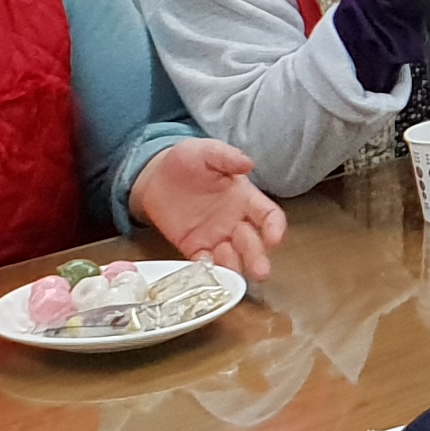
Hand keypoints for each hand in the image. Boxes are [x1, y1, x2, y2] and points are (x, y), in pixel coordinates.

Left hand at [133, 139, 287, 283]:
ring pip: (232, 257)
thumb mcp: (206, 151)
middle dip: (257, 257)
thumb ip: (226, 157)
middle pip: (253, 242)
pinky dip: (208, 270)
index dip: (275, 228)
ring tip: (236, 279)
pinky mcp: (194, 247)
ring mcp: (215, 237)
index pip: (268, 215)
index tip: (275, 238)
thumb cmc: (186, 161)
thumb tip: (248, 163)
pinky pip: (205, 262)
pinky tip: (209, 274)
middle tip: (260, 271)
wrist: (154, 175)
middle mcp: (235, 221)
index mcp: (245, 198)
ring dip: (236, 269)